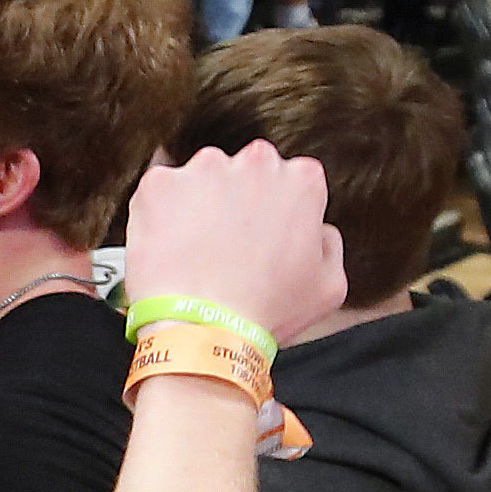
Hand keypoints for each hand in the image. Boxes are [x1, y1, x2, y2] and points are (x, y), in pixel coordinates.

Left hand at [116, 139, 345, 351]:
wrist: (204, 329)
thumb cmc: (267, 313)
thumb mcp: (330, 285)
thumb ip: (329, 243)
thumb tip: (317, 230)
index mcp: (302, 179)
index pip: (289, 180)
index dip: (275, 212)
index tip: (262, 239)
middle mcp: (256, 162)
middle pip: (245, 172)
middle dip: (237, 200)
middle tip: (227, 247)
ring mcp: (205, 168)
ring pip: (202, 180)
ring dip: (199, 205)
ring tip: (196, 253)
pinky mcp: (160, 183)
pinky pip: (160, 193)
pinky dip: (161, 215)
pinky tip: (169, 249)